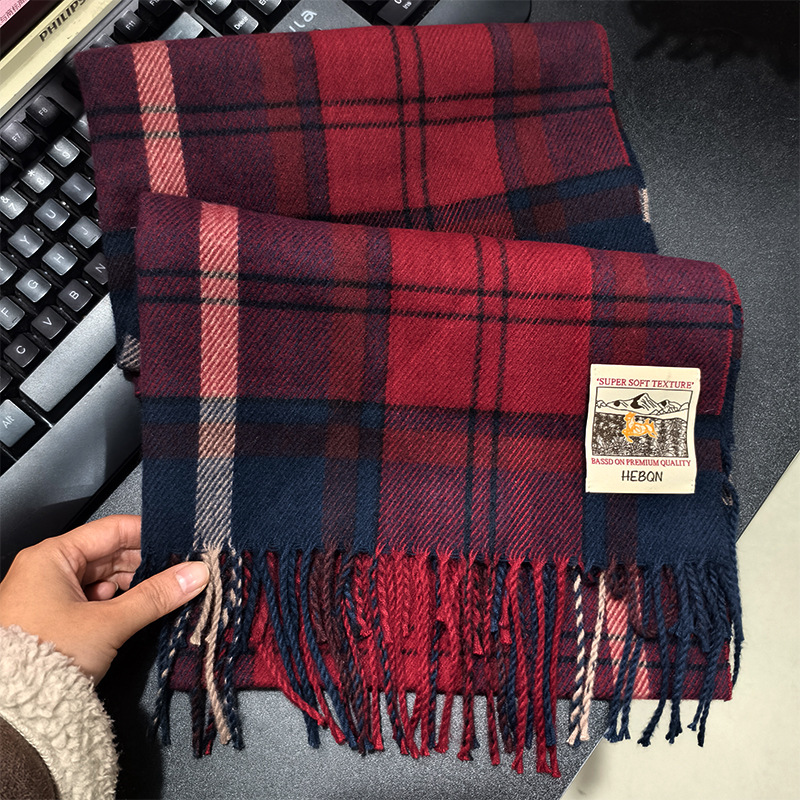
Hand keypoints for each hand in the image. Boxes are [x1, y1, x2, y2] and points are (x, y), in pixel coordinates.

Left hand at [0, 515, 208, 682]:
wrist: (13, 711)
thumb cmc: (44, 658)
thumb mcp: (110, 622)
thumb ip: (157, 595)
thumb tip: (194, 574)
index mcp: (51, 556)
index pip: (113, 529)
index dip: (149, 535)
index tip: (179, 544)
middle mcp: (45, 569)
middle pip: (108, 553)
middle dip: (144, 564)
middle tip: (179, 572)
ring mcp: (46, 593)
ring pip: (102, 577)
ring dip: (132, 586)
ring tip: (161, 594)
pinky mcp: (51, 616)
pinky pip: (91, 598)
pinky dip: (115, 602)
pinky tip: (133, 611)